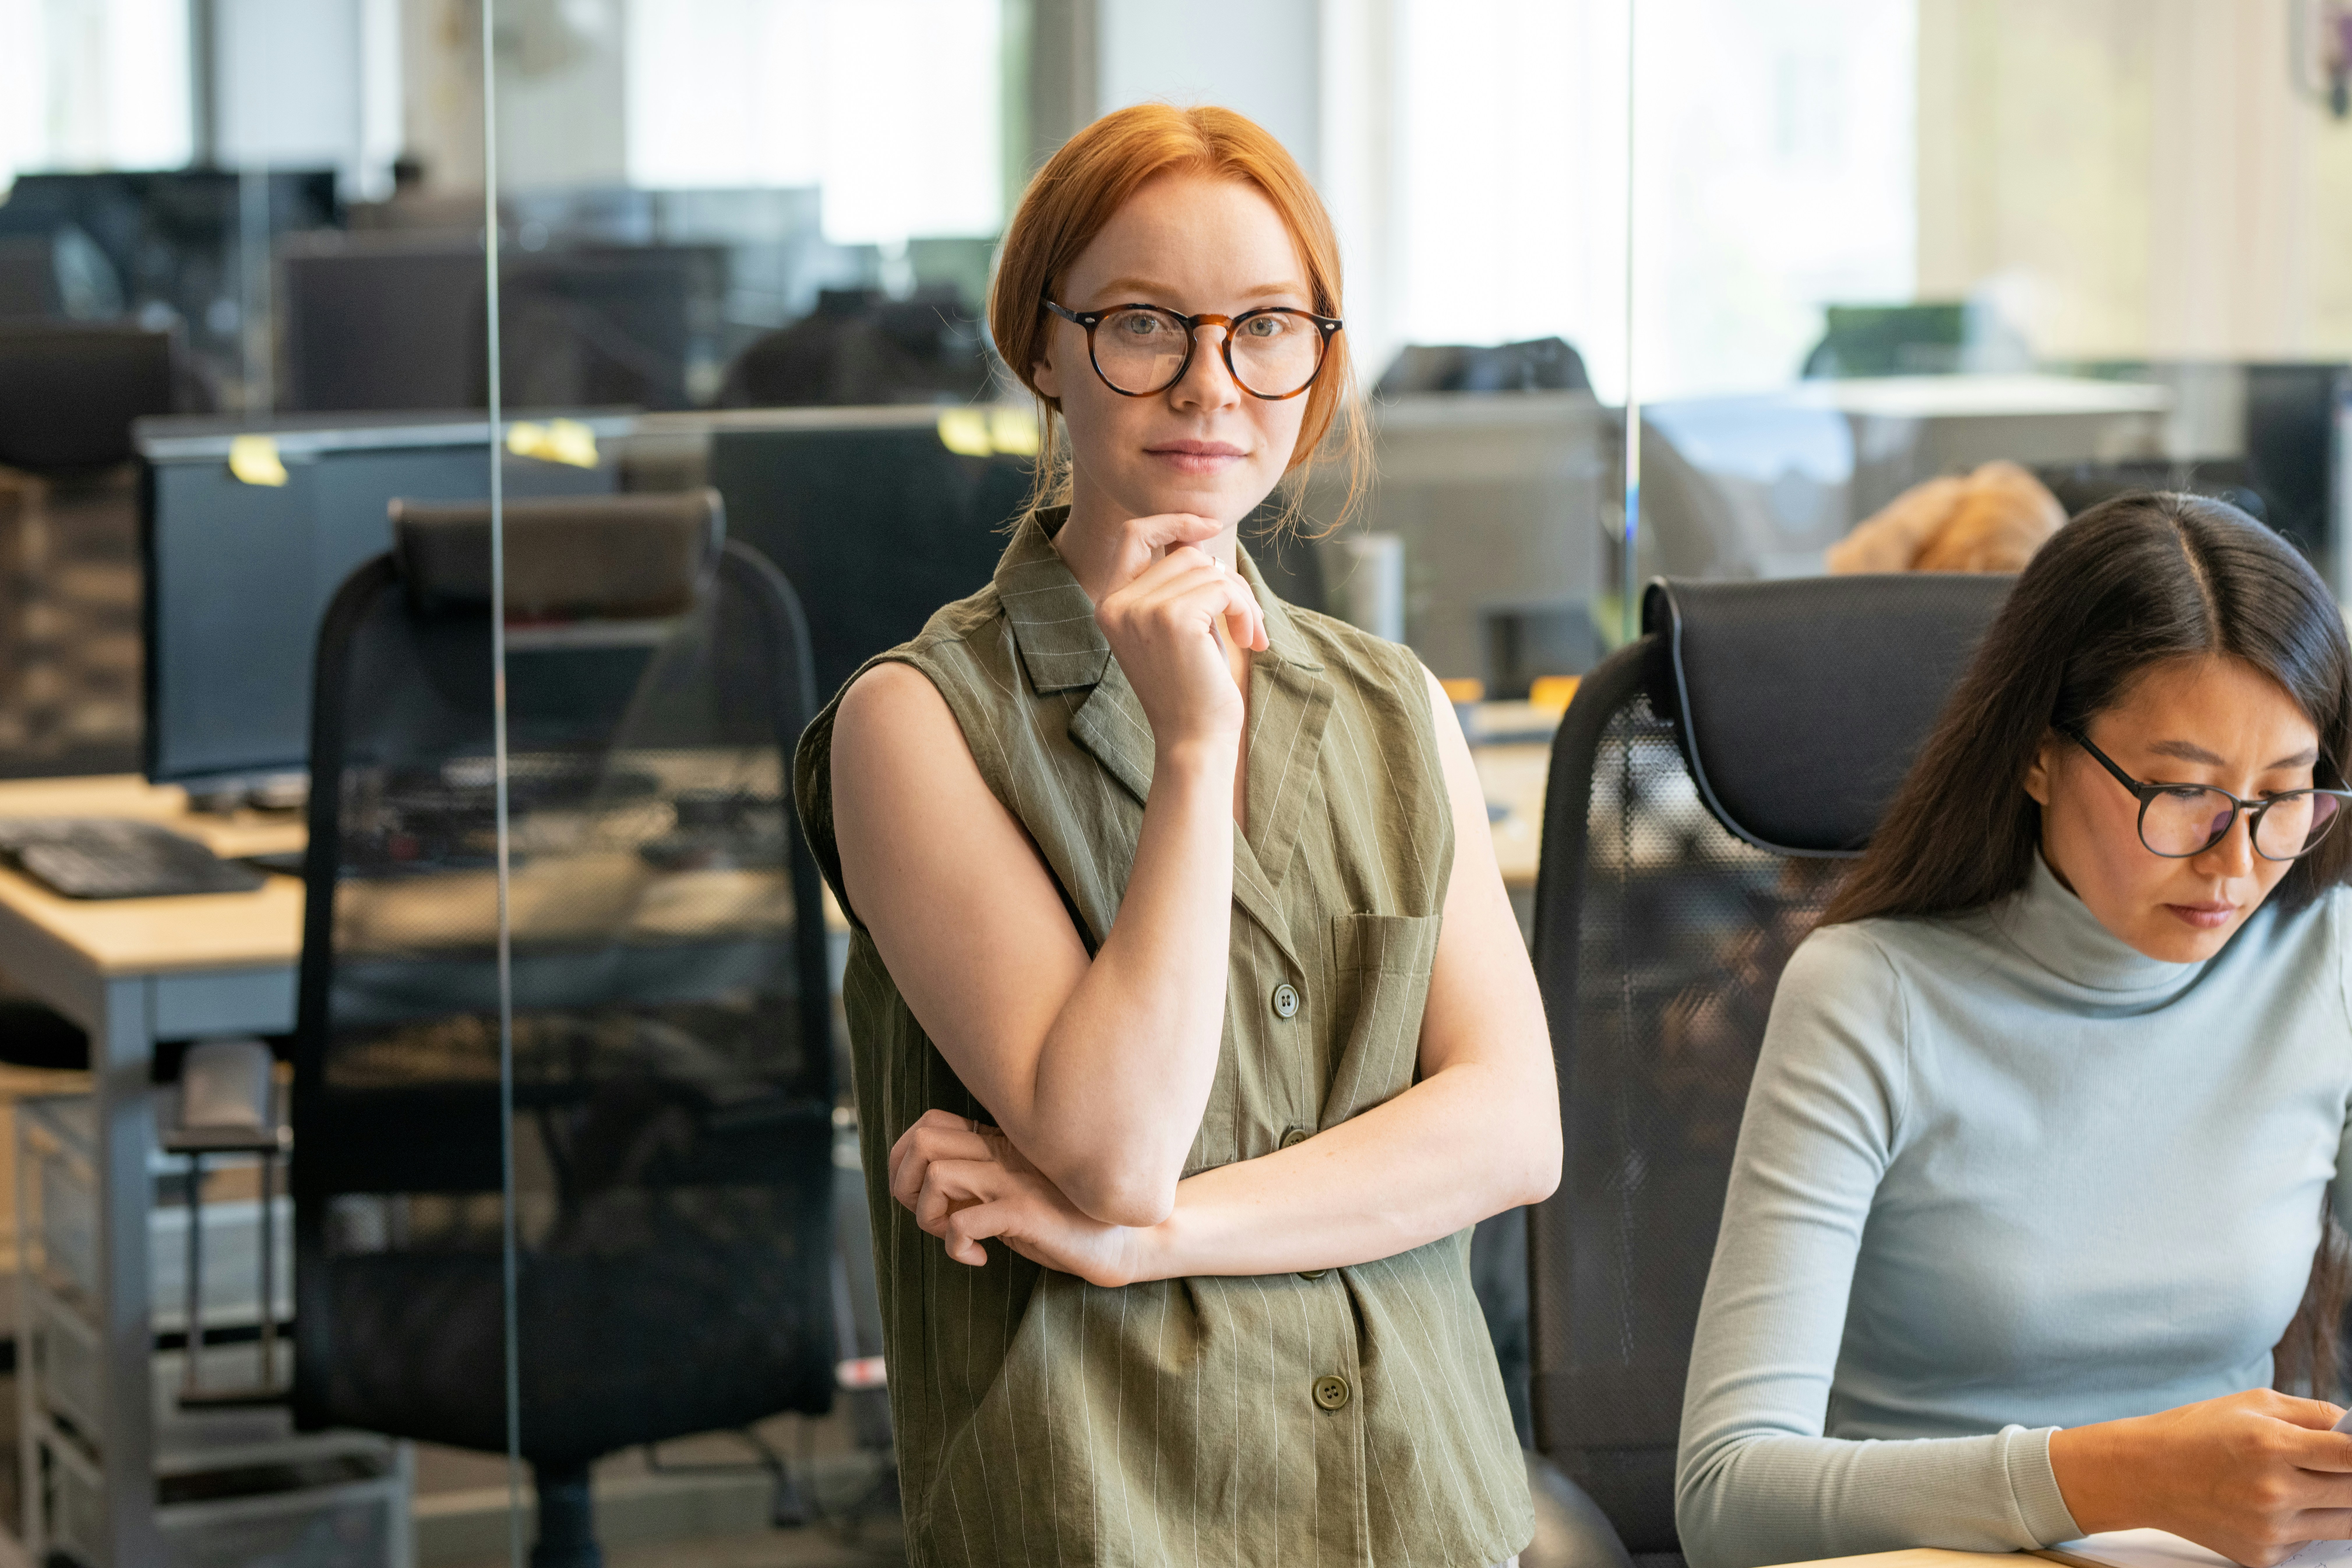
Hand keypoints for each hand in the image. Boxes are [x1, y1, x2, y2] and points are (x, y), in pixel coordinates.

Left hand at [887, 1108, 1150, 1287]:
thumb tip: (927, 1197)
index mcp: (997, 1145)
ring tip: (957, 1238)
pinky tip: (979, 1259)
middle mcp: (1003, 1154)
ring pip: (937, 1175)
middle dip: (905, 1186)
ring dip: (930, 1216)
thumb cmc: (1064, 1224)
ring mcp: (1014, 1180)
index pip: (928, 1124)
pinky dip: (956, 1247)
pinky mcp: (1026, 1212)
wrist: (1123, 1243)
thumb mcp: (1010, 1198)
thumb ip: (975, 1188)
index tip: (922, 1198)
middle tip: (934, 1219)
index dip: (904, 1160)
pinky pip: (964, 1223)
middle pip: (922, 1141)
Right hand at [1087, 513, 1267, 754]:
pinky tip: (1249, 640)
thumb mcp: (1176, 626)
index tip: (1211, 526)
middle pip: (1185, 553)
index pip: (1133, 534)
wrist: (1193, 740)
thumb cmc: (1191, 688)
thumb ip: (1174, 582)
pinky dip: (1245, 608)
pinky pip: (1224, 587)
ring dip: (1241, 599)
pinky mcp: (1173, 619)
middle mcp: (1116, 603)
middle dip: (1225, 580)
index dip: (1173, 520)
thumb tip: (1197, 534)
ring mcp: (1141, 610)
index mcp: (1109, 604)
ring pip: (1209, 569)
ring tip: (1249, 634)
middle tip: (1245, 619)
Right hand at [2050, 1388, 2351, 1564]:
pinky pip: (2309, 1544)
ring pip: (2344, 1526)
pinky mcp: (2263, 1557)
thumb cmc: (2197, 1431)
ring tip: (2308, 1484)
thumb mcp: (2252, 1402)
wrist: (2144, 1474)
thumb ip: (2312, 1414)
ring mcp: (2269, 1530)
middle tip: (2331, 1467)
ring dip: (2338, 1504)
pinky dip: (2304, 1525)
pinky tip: (2274, 1506)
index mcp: (2271, 1445)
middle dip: (2351, 1478)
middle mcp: (2274, 1491)